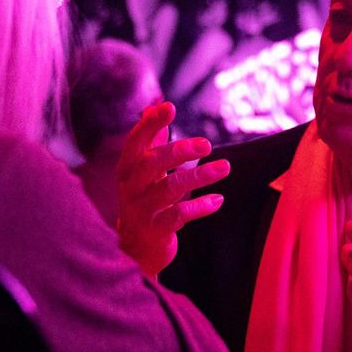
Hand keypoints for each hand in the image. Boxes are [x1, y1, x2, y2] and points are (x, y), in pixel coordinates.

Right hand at [116, 101, 229, 277]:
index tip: (169, 106)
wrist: (135, 248)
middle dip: (179, 150)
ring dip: (200, 176)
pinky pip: (179, 215)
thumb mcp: (142, 171)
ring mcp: (142, 209)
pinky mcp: (156, 229)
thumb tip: (156, 104)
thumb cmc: (143, 200)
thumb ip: (151, 140)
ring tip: (225, 167)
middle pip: (152, 163)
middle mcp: (130, 187)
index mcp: (127, 168)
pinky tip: (218, 200)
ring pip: (170, 188)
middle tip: (207, 144)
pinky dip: (200, 206)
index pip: (136, 141)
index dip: (151, 123)